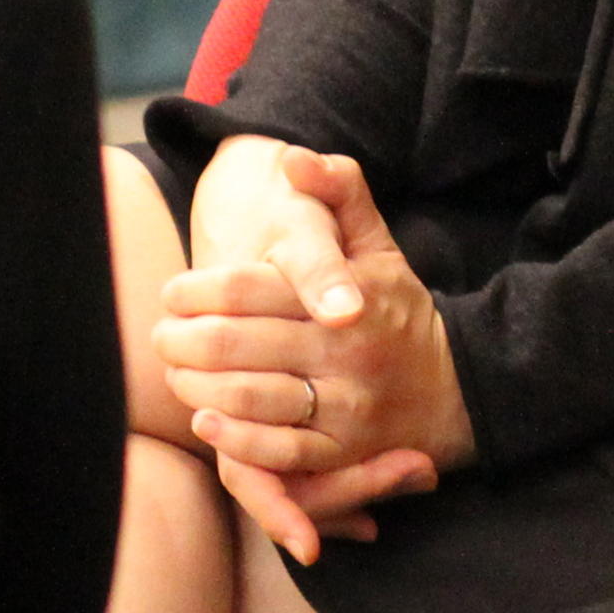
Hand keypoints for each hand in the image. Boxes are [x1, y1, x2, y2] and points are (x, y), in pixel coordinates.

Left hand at [156, 150, 476, 564]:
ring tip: (174, 371)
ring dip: (198, 385)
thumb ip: (340, 191)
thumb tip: (294, 160)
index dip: (198, 289)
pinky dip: (236, 439)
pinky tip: (205, 419)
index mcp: (350, 295)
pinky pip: (279, 451)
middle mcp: (346, 351)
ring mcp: (345, 406)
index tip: (171, 292)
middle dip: (185, 340)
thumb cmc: (396, 310)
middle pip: (240, 344)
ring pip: (252, 397)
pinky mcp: (342, 453)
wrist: (453, 387)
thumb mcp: (378, 242)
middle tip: (160, 335)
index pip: (251, 288)